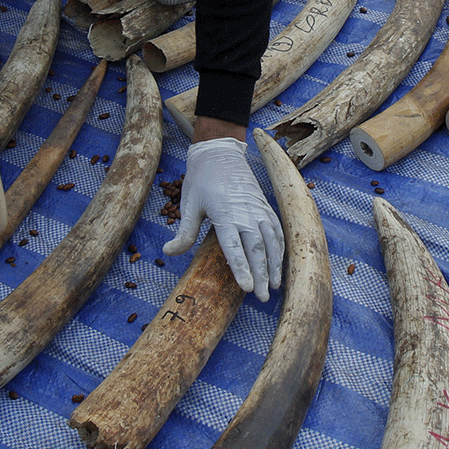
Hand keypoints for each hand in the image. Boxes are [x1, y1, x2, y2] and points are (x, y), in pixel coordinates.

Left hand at [164, 135, 284, 300]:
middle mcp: (246, 212)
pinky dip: (280, 248)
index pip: (235, 247)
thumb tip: (168, 252)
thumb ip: (184, 232)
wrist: (220, 151)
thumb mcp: (189, 204)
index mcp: (225, 213)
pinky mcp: (264, 205)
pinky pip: (277, 229)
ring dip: (274, 264)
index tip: (247, 288)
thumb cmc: (201, 179)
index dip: (242, 269)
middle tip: (262, 297)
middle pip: (257, 248)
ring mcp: (258, 208)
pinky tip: (278, 263)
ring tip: (273, 286)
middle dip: (261, 274)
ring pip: (272, 240)